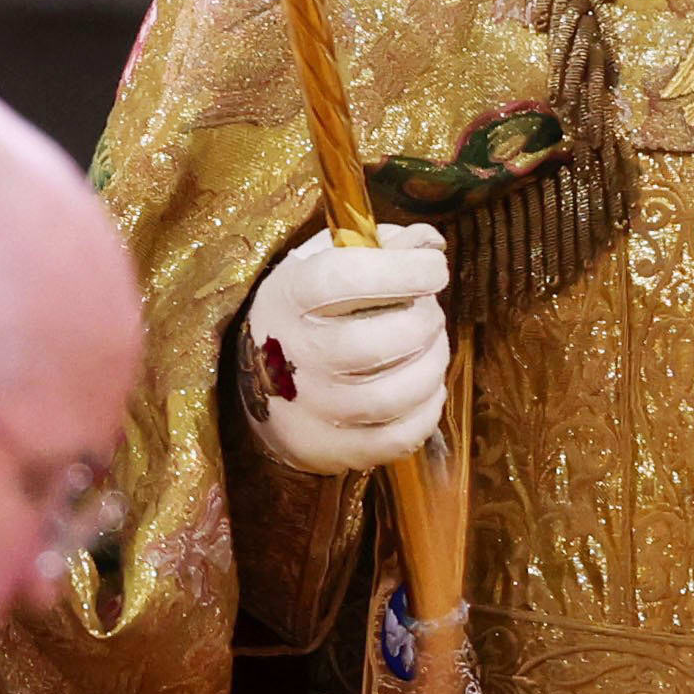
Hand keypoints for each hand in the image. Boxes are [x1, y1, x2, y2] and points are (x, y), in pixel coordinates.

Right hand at [240, 225, 448, 474]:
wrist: (260, 383)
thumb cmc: (308, 310)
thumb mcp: (326, 261)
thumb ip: (381, 244)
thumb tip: (430, 243)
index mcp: (290, 298)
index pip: (346, 278)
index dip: (403, 270)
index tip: (433, 266)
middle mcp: (294, 357)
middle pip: (379, 341)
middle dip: (425, 319)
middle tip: (428, 311)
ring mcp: (312, 410)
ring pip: (396, 393)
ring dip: (433, 363)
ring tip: (431, 346)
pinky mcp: (331, 450)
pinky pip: (400, 437)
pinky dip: (428, 409)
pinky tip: (424, 386)